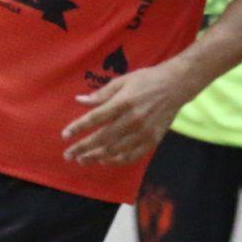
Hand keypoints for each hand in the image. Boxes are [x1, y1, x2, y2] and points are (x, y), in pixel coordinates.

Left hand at [62, 62, 195, 167]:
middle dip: (83, 148)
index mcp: (124, 102)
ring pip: (115, 150)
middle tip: (68, 155)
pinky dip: (116, 161)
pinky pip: (132, 156)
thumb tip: (79, 101)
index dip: (78, 128)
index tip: (65, 136)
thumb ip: (101, 94)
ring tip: (81, 160)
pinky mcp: (153, 140)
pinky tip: (104, 161)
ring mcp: (144, 132)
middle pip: (102, 138)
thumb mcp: (122, 81)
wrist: (176, 86)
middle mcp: (133, 119)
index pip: (95, 118)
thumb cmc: (146, 80)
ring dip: (96, 157)